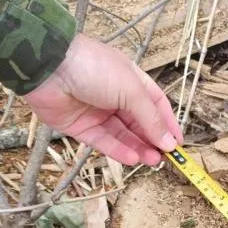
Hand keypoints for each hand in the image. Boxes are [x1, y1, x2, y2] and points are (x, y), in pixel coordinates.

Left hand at [23, 33, 181, 165]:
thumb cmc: (94, 67)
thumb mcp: (131, 90)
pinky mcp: (80, 127)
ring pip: (123, 135)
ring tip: (152, 160)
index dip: (167, 123)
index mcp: (131, 81)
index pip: (155, 105)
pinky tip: (133, 158)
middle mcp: (115, 97)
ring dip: (138, 148)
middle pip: (139, 123)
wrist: (49, 68)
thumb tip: (169, 142)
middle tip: (165, 157)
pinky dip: (118, 150)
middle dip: (153, 140)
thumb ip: (151, 118)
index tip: (177, 143)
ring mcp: (97, 113)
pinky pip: (103, 142)